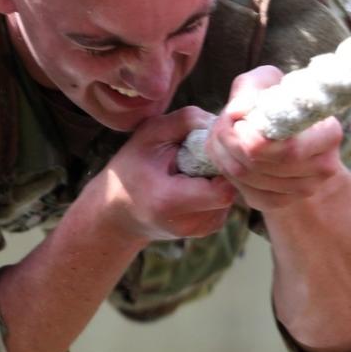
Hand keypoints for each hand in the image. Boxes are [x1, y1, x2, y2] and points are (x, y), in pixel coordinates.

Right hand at [92, 107, 239, 240]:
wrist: (119, 213)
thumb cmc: (132, 167)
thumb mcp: (149, 134)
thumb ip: (186, 121)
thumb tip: (221, 121)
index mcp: (170, 202)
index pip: (223, 188)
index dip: (223, 162)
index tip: (208, 146)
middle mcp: (189, 223)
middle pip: (231, 189)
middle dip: (221, 166)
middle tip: (198, 155)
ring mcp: (200, 230)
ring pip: (232, 193)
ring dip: (218, 176)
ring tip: (191, 170)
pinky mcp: (208, 229)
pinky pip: (226, 200)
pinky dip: (216, 187)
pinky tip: (194, 182)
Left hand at [205, 66, 350, 213]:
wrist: (281, 134)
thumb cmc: (273, 102)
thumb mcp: (264, 83)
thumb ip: (249, 89)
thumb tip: (236, 112)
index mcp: (328, 133)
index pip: (289, 149)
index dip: (254, 138)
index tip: (240, 121)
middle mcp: (324, 166)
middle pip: (263, 164)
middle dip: (231, 144)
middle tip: (222, 127)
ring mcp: (305, 189)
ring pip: (250, 179)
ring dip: (225, 156)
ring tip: (223, 138)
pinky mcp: (282, 201)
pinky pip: (248, 194)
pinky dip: (230, 175)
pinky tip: (229, 157)